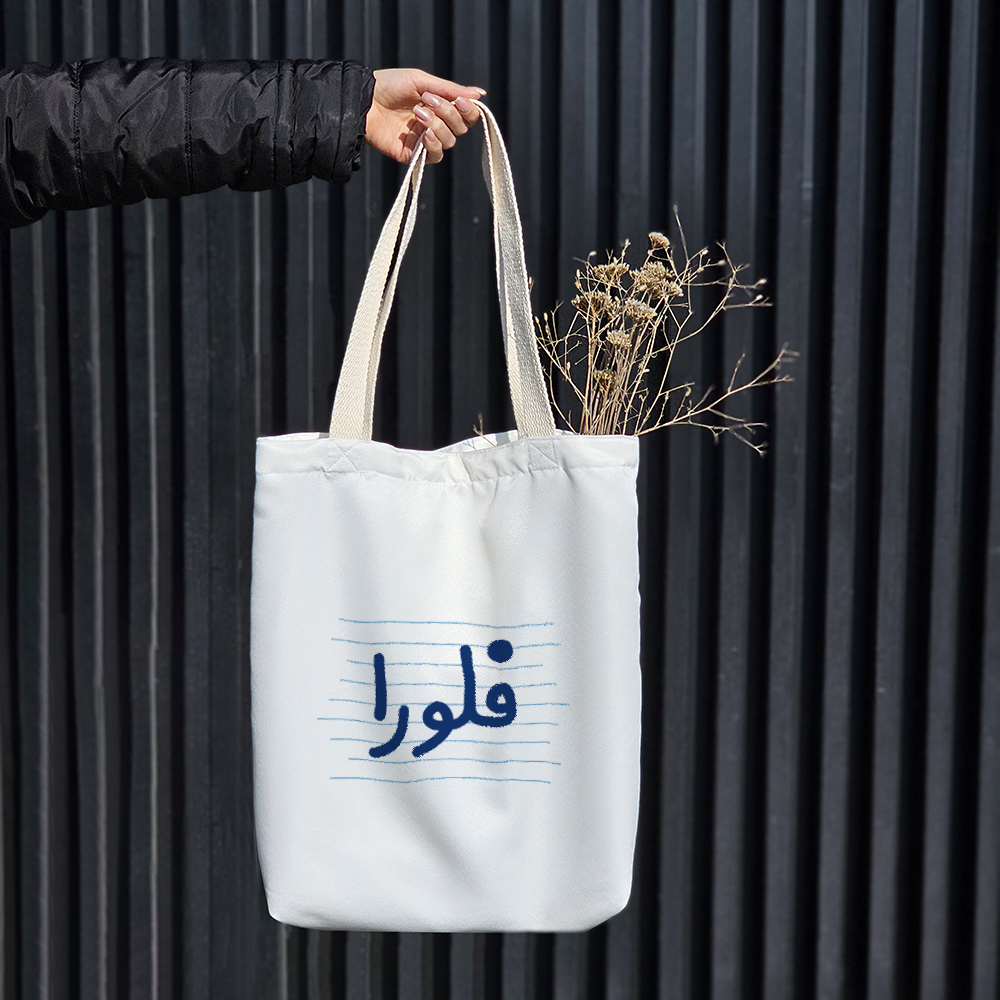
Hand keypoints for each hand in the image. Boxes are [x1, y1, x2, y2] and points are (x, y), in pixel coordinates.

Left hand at [365, 68, 483, 164]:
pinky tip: (424, 134)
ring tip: (417, 113)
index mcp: (440, 106)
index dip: (469, 110)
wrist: (364, 100)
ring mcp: (424, 140)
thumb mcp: (422, 81)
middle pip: (460, 128)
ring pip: (449, 141)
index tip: (460, 101)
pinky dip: (434, 145)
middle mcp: (435, 124)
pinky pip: (435, 156)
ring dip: (437, 125)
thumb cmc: (390, 85)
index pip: (466, 115)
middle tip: (428, 100)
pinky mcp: (413, 154)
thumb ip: (451, 90)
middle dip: (448, 113)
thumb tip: (481, 94)